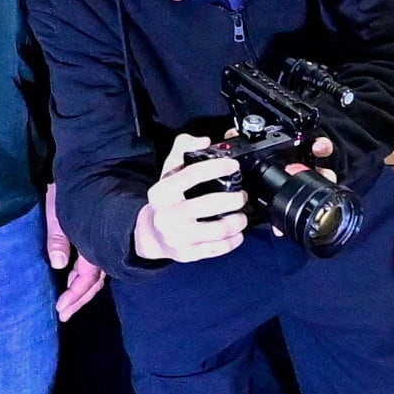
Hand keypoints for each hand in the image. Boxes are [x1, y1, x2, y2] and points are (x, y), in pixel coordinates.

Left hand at [44, 184, 104, 319]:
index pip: (87, 278)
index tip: (61, 310)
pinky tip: (77, 278)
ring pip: (98, 273)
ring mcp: (102, 241)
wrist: (90, 165)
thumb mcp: (57, 212)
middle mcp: (101, 246)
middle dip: (79, 298)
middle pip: (95, 281)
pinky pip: (98, 262)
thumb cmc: (69, 188)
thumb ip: (58, 237)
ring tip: (69, 302)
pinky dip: (87, 275)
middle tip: (64, 314)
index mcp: (92, 244)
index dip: (75, 296)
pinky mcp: (99, 235)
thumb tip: (59, 266)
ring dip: (83, 289)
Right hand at [133, 133, 245, 263]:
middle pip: (208, 204)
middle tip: (242, 196)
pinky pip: (217, 249)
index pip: (191, 175)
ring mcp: (177, 237)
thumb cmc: (167, 200)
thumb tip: (204, 140)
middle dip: (234, 199)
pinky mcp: (187, 254)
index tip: (233, 165)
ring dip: (237, 221)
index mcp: (162, 192)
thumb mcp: (168, 173)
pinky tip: (237, 233)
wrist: (151, 235)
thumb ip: (182, 150)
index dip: (216, 167)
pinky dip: (234, 240)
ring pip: (217, 230)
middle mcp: (167, 215)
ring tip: (242, 215)